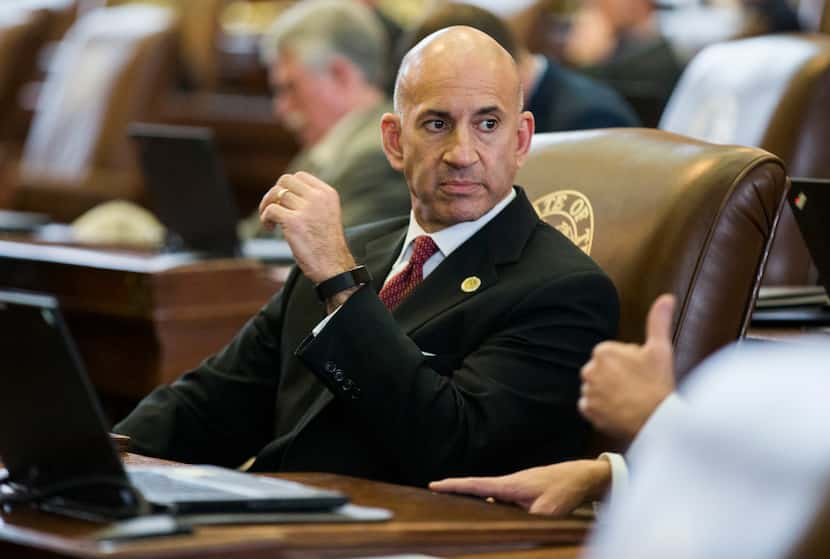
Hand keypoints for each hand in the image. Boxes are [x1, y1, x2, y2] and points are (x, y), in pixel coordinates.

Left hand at [259, 172, 356, 284]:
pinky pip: (270, 210)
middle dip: (274, 193)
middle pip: (285, 180)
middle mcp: (318, 197)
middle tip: (273, 208)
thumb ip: (311, 202)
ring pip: (276, 194)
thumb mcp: (326, 215)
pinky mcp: (294, 221)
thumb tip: (284, 194)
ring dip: (267, 207)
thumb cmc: (328, 246)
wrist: (334, 266)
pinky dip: (265, 218)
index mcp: (328, 194)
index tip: (284, 202)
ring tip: (270, 222)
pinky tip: (271, 228)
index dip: (287, 187)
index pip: (300, 176)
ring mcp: (306, 209)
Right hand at [429, 459, 610, 516]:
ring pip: (492, 499)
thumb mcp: (548, 511)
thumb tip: (516, 534)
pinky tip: (498, 519)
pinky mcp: (524, 493)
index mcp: (509, 485)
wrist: (582, 476)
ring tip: (463, 513)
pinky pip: (504, 502)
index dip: (453, 485)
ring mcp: (516, 488)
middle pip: (478, 490)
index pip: (475, 484)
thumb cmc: (564, 488)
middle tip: (438, 496)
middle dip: (458, 494)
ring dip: (480, 504)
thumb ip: (530, 523)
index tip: (433, 485)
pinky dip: (497, 509)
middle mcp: (509, 484)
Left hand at [579, 294, 675, 439]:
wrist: (657, 419)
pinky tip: (618, 409)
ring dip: (608, 392)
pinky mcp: (587, 410)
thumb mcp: (660, 348)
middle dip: (616, 376)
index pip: (612, 355)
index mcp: (603, 351)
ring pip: (596, 387)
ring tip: (629, 399)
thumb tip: (667, 297)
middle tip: (637, 386)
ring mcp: (588, 391)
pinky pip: (590, 406)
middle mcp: (589, 369)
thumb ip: (658, 321)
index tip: (641, 372)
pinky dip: (601, 408)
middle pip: (602, 370)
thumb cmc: (658, 382)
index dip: (628, 363)